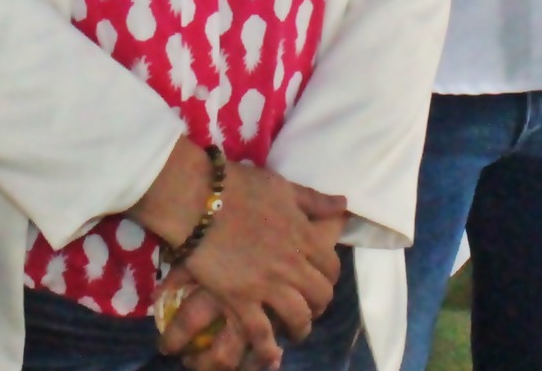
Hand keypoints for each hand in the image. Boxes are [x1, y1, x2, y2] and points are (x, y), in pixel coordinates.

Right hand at [169, 164, 343, 365]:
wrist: (198, 200)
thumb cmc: (239, 187)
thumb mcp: (282, 187)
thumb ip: (313, 201)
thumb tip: (343, 205)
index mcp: (304, 237)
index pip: (331, 266)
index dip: (329, 276)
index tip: (321, 279)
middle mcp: (292, 265)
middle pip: (320, 294)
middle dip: (319, 303)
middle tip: (310, 305)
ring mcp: (267, 285)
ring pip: (298, 316)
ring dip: (301, 327)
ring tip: (295, 330)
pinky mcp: (241, 299)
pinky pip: (260, 332)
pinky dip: (267, 347)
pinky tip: (270, 354)